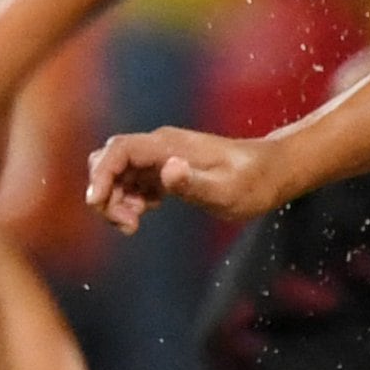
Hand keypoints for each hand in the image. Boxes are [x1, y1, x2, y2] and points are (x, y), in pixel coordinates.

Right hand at [83, 126, 288, 231]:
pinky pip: (133, 180)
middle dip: (105, 190)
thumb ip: (195, 183)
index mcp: (169, 145)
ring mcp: (162, 157)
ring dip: (116, 198)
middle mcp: (161, 146)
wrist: (271, 172)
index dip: (102, 174)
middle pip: (111, 159)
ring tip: (134, 224)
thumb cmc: (253, 182)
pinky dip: (128, 198)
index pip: (120, 150)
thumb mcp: (227, 191)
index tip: (98, 203)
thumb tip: (166, 170)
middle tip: (127, 222)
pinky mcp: (166, 168)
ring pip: (119, 172)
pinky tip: (144, 213)